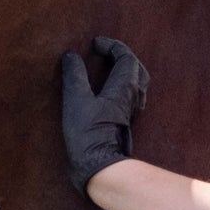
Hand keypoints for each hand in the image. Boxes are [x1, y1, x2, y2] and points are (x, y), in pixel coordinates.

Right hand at [59, 37, 149, 196]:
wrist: (100, 166)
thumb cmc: (88, 134)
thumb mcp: (76, 101)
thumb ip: (74, 76)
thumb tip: (71, 56)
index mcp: (123, 88)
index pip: (126, 57)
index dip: (112, 46)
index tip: (95, 43)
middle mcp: (133, 97)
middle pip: (137, 68)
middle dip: (122, 55)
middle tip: (105, 51)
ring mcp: (133, 110)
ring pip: (137, 82)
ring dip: (125, 69)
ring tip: (108, 66)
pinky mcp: (127, 121)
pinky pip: (132, 94)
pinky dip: (123, 84)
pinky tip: (111, 89)